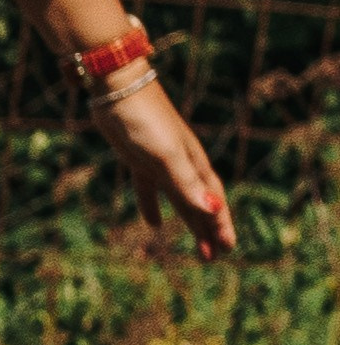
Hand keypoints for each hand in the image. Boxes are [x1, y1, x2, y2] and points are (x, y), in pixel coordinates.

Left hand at [94, 76, 234, 260]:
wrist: (117, 87)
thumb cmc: (144, 120)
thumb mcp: (166, 155)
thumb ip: (187, 184)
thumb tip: (214, 211)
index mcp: (193, 164)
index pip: (213, 201)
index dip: (221, 225)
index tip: (228, 249)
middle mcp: (182, 164)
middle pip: (200, 203)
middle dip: (208, 230)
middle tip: (214, 258)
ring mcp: (161, 161)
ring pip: (180, 199)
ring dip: (189, 221)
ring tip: (196, 248)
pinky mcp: (139, 158)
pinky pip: (151, 188)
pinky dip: (153, 205)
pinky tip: (153, 223)